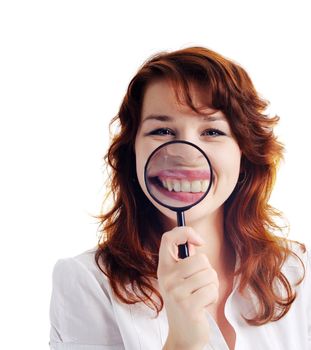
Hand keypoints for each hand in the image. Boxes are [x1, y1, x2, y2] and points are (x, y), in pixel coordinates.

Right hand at [158, 226, 218, 349]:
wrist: (183, 335)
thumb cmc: (186, 302)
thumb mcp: (180, 279)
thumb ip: (185, 260)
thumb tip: (195, 242)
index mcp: (164, 268)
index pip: (168, 238)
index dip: (185, 232)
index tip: (199, 241)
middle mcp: (166, 277)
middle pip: (200, 259)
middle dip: (208, 271)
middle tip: (199, 285)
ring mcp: (175, 291)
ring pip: (209, 274)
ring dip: (211, 285)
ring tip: (201, 295)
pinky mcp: (188, 305)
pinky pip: (211, 289)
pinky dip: (213, 296)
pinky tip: (203, 305)